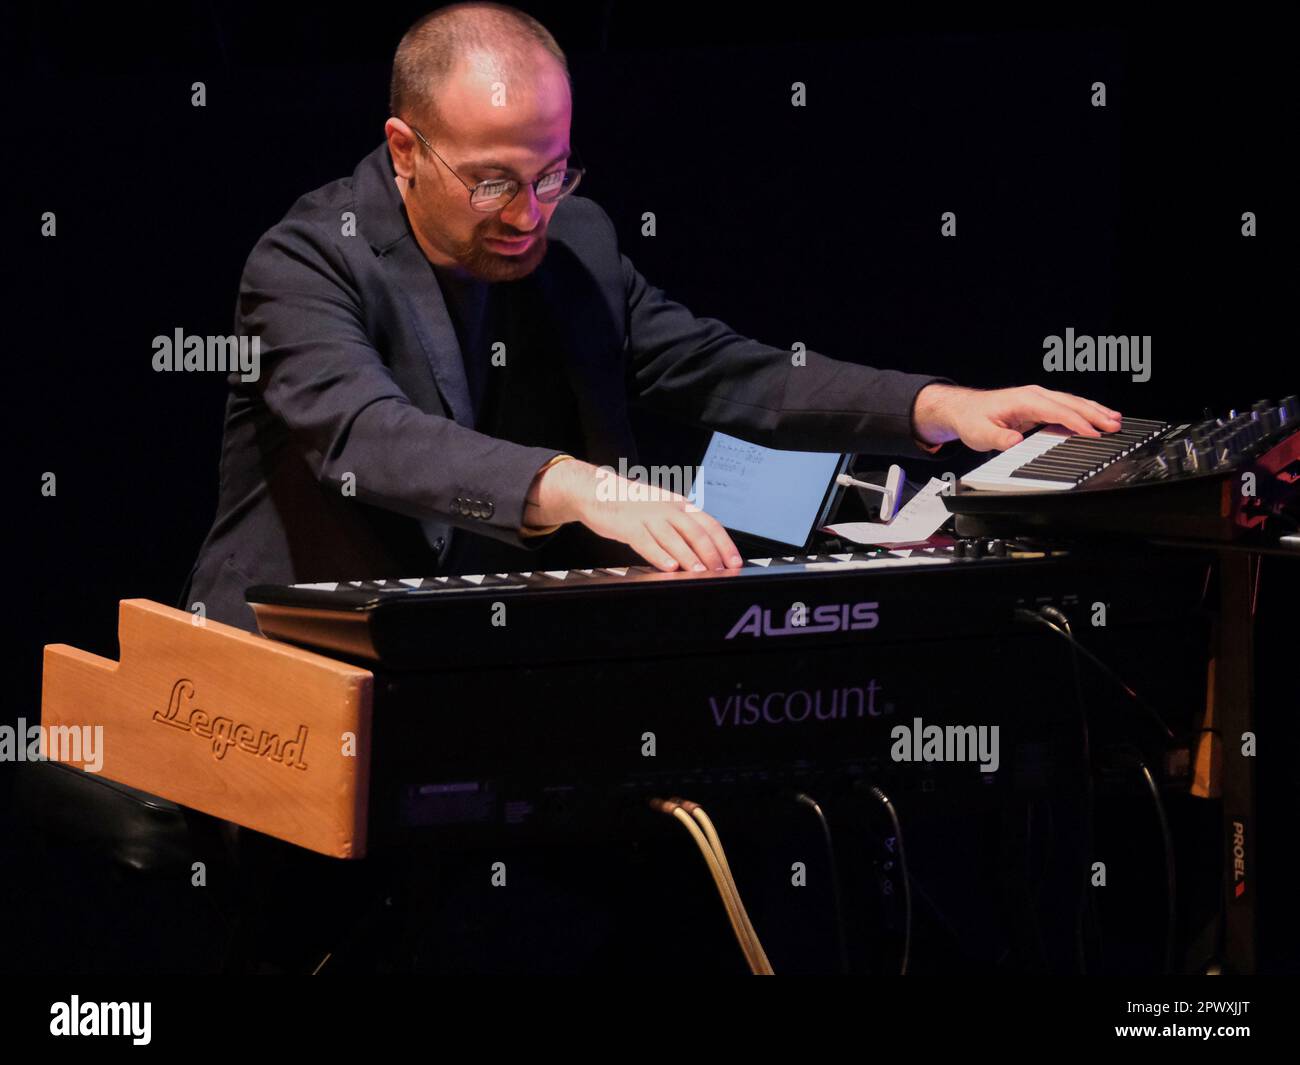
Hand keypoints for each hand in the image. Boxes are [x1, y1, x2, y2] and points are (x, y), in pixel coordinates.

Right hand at [524, 458, 743, 571]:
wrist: (598, 491)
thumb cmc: (632, 506)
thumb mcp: (662, 509)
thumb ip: (682, 526)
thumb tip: (706, 549)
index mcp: (679, 504)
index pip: (710, 524)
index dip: (725, 543)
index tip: (735, 561)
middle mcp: (667, 508)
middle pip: (696, 531)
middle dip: (711, 554)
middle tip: (721, 571)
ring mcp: (648, 516)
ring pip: (674, 538)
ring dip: (689, 556)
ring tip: (701, 572)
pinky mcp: (628, 526)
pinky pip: (647, 542)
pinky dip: (659, 555)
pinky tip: (669, 566)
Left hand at [912, 383, 1122, 451]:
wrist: (964, 409)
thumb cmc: (972, 419)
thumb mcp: (981, 433)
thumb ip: (999, 439)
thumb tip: (1016, 443)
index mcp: (1025, 400)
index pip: (1057, 411)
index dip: (1076, 423)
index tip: (1093, 433)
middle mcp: (1035, 395)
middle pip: (1071, 403)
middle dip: (1094, 414)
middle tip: (1115, 425)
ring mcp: (1038, 399)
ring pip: (1072, 403)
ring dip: (1094, 411)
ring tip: (1115, 419)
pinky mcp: (1039, 405)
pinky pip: (1066, 407)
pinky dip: (1083, 412)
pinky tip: (1096, 418)